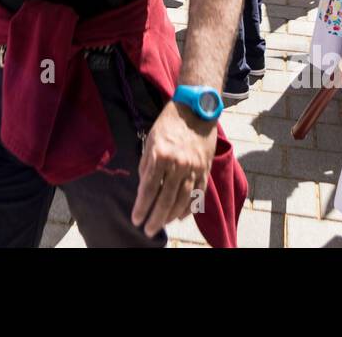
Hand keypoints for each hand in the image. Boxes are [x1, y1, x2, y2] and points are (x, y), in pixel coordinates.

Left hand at [131, 99, 215, 236]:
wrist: (196, 109)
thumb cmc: (169, 123)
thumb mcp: (151, 139)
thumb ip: (147, 164)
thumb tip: (144, 187)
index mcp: (161, 155)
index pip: (149, 188)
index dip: (142, 207)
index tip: (136, 219)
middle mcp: (179, 164)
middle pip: (166, 199)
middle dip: (155, 218)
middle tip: (147, 230)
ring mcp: (195, 168)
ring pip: (183, 200)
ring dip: (171, 216)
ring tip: (162, 224)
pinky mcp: (206, 169)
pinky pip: (198, 194)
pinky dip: (190, 207)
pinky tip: (181, 216)